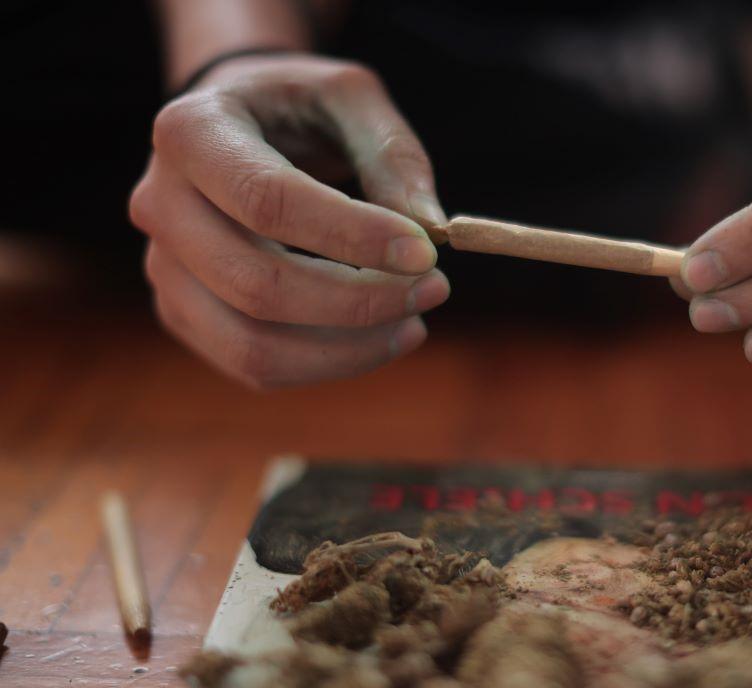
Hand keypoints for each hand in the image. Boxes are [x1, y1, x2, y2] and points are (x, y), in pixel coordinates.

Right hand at [131, 54, 448, 388]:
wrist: (239, 125)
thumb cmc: (298, 107)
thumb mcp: (350, 97)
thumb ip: (392, 154)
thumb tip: (429, 229)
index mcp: (190, 132)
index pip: (268, 201)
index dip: (352, 236)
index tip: (426, 253)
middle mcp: (158, 204)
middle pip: (257, 286)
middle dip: (360, 302)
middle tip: (435, 289)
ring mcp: (162, 268)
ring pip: (253, 346)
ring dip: (349, 349)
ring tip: (415, 322)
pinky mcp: (184, 313)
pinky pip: (256, 367)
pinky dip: (328, 364)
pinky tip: (380, 338)